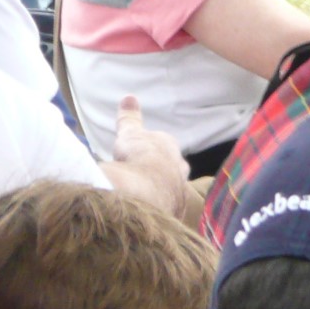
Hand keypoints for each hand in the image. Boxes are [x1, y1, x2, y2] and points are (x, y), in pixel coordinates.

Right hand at [108, 94, 188, 214]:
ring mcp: (179, 190)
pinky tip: (147, 211)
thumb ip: (130, 118)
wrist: (146, 188)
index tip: (142, 153)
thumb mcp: (130, 133)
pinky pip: (166, 208)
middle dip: (161, 170)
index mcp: (170, 148)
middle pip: (172, 168)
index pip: (164, 146)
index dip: (152, 149)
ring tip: (144, 195)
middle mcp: (180, 168)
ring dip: (160, 190)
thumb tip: (129, 97)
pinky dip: (158, 208)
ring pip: (172, 188)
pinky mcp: (174, 211)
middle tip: (145, 174)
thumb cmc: (138, 155)